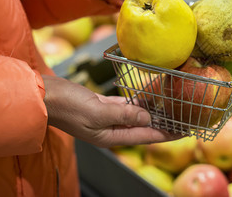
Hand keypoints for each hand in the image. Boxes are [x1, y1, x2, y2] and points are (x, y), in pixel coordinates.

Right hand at [42, 75, 180, 146]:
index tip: (186, 131)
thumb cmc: (68, 106)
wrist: (46, 96)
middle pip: (146, 127)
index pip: (147, 137)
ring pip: (139, 115)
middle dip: (165, 123)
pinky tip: (152, 95)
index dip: (168, 134)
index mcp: (112, 137)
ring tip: (174, 106)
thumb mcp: (98, 112)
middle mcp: (114, 129)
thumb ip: (125, 115)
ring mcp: (110, 118)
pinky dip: (141, 100)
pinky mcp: (106, 106)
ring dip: (155, 111)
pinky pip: (129, 105)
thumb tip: (147, 117)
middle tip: (185, 117)